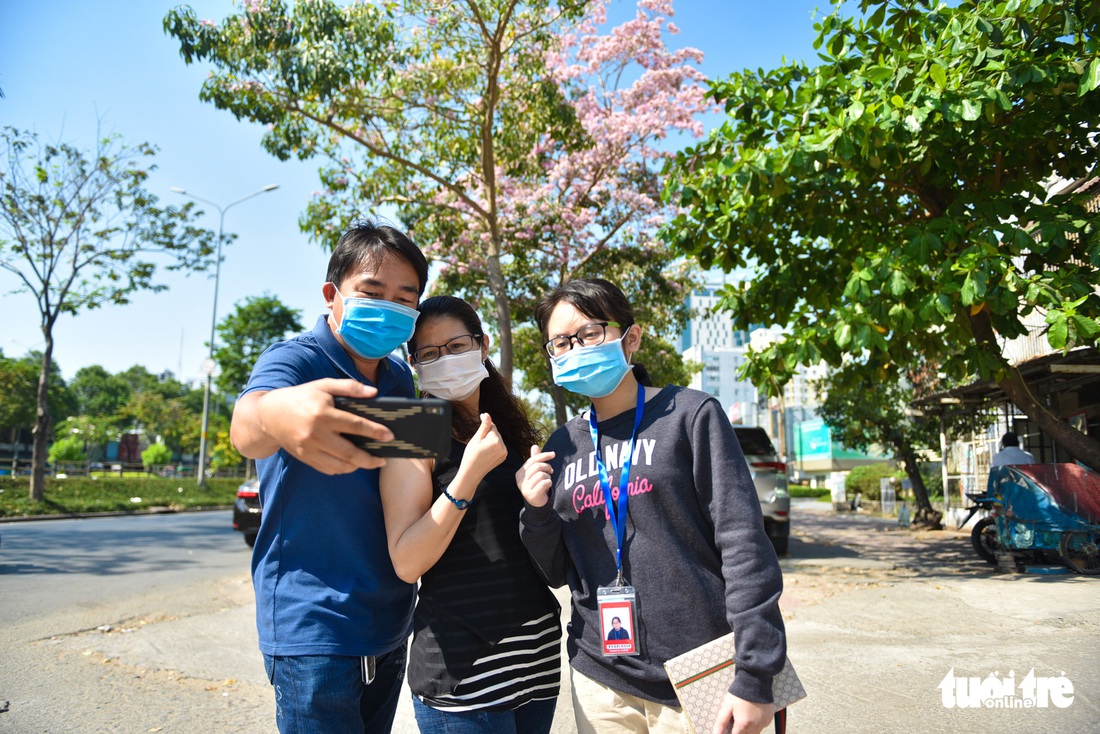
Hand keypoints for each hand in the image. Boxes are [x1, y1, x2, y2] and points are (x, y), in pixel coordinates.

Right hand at [255, 378, 393, 473]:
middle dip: (371, 459)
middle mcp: (316, 434)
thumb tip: (374, 392)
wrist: (269, 415)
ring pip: (340, 466)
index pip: (355, 425)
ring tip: (370, 461)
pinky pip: (328, 469)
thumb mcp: (323, 385)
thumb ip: (349, 387)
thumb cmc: (301, 397)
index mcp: (323, 414)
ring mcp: (309, 449)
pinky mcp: (304, 458)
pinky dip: (343, 469)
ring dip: (358, 466)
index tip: (390, 436)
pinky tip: (352, 463)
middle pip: (350, 453)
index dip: (375, 432)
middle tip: (384, 459)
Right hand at [459, 414, 507, 479]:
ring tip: (482, 450)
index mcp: (496, 441)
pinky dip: (493, 447)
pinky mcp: (503, 457)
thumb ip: (484, 426)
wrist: (471, 473)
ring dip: (491, 441)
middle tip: (479, 445)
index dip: (484, 427)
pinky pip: (499, 446)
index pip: (492, 426)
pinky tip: (486, 453)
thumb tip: (487, 414)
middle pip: (496, 433)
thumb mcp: (476, 439)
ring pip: (497, 439)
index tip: (478, 432)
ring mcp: (504, 453)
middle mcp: (503, 447)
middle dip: (488, 435)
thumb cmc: (471, 455)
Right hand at [516, 444, 554, 506]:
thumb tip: (534, 445)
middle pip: (537, 466)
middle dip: (547, 467)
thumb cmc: (537, 484)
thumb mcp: (535, 472)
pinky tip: (548, 486)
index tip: (553, 454)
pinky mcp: (532, 494)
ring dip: (548, 476)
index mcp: (520, 473)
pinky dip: (549, 483)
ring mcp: (525, 488)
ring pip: (541, 474)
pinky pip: (544, 483)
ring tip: (547, 480)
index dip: (544, 455)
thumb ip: (535, 459)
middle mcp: (520, 480)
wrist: (537, 503)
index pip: (532, 460)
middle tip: (551, 471)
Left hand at [712, 694, 772, 733]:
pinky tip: (753, 714)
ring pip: (755, 733)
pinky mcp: (769, 718)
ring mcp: (763, 723)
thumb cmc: (739, 694)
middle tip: (737, 719)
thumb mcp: (727, 706)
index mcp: (743, 724)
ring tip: (745, 715)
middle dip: (740, 731)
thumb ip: (721, 722)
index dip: (731, 732)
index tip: (730, 726)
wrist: (755, 681)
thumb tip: (715, 733)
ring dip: (749, 729)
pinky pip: (762, 726)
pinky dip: (757, 723)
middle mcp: (755, 726)